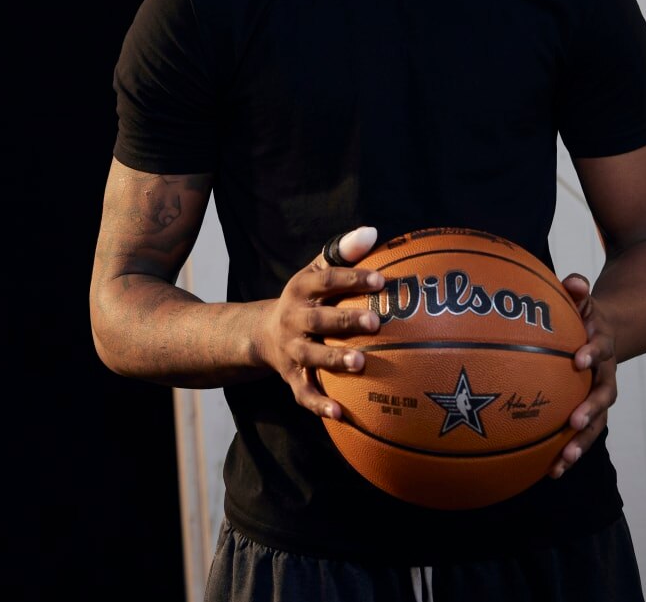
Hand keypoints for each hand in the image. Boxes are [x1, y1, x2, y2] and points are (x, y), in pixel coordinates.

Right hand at [253, 226, 384, 420]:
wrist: (262, 334)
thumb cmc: (306, 298)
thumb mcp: (316, 271)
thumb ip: (343, 253)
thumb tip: (373, 232)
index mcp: (300, 289)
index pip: (326, 280)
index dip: (352, 278)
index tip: (382, 279)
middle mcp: (293, 319)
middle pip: (318, 320)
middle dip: (345, 321)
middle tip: (376, 321)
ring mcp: (291, 350)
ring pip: (311, 357)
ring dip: (334, 361)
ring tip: (361, 364)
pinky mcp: (292, 377)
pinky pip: (305, 393)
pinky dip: (320, 404)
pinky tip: (340, 414)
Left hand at [550, 272, 615, 479]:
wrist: (610, 334)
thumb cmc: (585, 316)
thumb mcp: (583, 300)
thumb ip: (578, 290)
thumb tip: (573, 281)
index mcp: (602, 346)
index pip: (601, 348)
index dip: (592, 352)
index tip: (578, 360)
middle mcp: (605, 375)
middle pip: (603, 396)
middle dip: (590, 410)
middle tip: (574, 422)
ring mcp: (599, 398)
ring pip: (595, 425)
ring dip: (580, 444)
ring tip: (561, 463)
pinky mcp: (588, 415)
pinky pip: (580, 437)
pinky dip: (567, 454)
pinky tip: (547, 474)